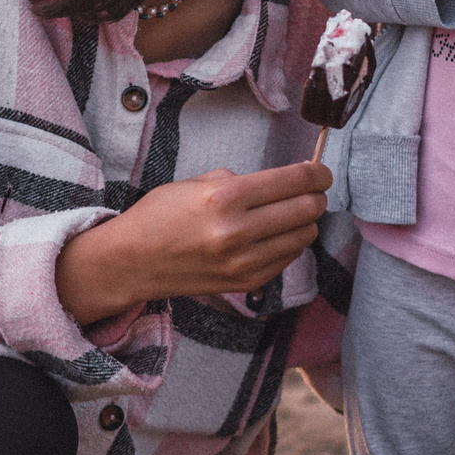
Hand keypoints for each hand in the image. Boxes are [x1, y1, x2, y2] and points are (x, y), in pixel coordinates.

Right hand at [55, 163, 328, 322]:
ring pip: (303, 236)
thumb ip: (241, 181)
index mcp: (226, 198)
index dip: (317, 174)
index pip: (294, 182)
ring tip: (292, 213)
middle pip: (306, 209)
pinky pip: (287, 259)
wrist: (132, 261)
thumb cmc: (160, 215)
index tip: (322, 172)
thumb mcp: (197, 183)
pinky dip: (289, 244)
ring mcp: (244, 262)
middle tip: (313, 190)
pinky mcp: (245, 282)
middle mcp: (238, 231)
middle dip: (316, 196)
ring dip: (304, 221)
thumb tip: (281, 183)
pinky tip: (275, 235)